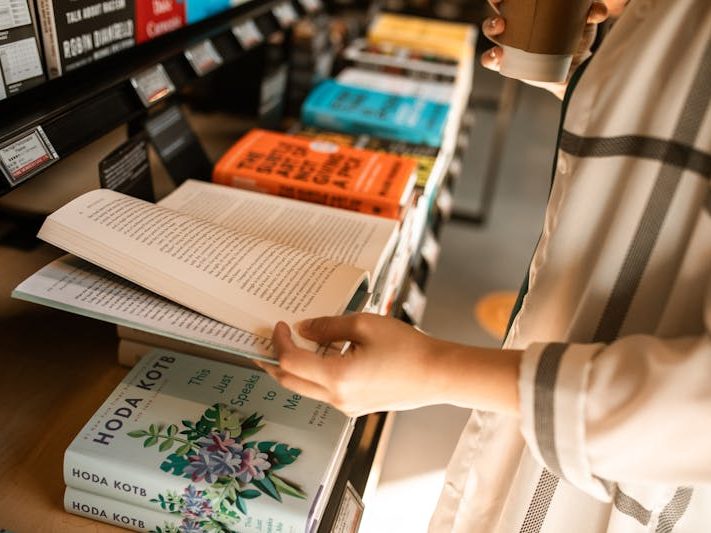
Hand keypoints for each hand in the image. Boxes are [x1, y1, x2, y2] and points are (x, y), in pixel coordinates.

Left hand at [258, 313, 522, 416]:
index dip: (279, 342)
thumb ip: (328, 326)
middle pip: (290, 382)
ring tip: (296, 346)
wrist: (438, 374)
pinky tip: (323, 356)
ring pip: (306, 389)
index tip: (280, 325)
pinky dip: (316, 375)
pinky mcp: (356, 407)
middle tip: (269, 343)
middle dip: (275, 361)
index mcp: (337, 377)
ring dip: (296, 369)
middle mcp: (337, 397)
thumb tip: (304, 329)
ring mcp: (347, 406)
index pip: (291, 362)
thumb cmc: (407, 347)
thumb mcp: (365, 325)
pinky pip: (326, 392)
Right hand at [481, 0, 608, 98]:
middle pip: (498, 5)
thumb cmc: (576, 39)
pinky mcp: (507, 64)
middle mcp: (514, 24)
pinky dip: (490, 57)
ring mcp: (508, 44)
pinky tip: (497, 54)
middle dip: (495, 0)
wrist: (574, 71)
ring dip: (491, 25)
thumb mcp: (585, 23)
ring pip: (491, 31)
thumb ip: (592, 12)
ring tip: (500, 26)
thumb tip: (598, 11)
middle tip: (501, 0)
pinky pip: (490, 60)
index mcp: (528, 9)